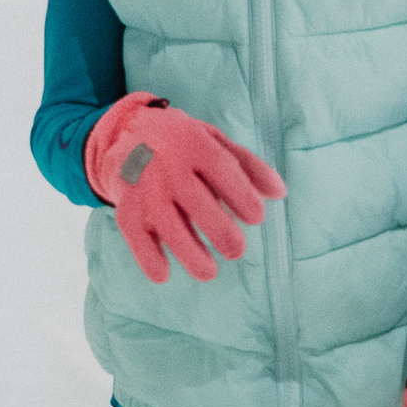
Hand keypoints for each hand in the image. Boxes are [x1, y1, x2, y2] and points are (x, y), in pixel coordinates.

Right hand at [82, 92, 286, 282]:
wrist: (127, 134)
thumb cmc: (183, 145)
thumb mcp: (214, 142)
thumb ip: (248, 165)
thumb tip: (279, 193)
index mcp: (194, 144)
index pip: (224, 171)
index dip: (244, 198)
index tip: (255, 217)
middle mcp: (167, 167)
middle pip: (200, 206)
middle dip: (225, 235)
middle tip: (235, 249)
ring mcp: (145, 190)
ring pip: (171, 231)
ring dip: (193, 258)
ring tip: (209, 270)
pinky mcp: (127, 211)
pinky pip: (138, 242)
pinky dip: (151, 262)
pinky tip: (164, 273)